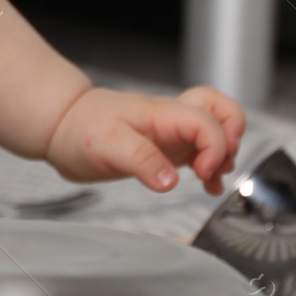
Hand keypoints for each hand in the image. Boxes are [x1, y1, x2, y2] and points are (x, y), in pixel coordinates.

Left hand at [44, 82, 244, 195]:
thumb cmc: (81, 129)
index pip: (207, 122)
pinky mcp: (167, 147)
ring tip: (213, 178)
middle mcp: (173, 119)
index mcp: (163, 114)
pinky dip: (212, 165)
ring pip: (217, 128)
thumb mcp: (106, 146)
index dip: (215, 147)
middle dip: (232, 137)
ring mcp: (172, 132)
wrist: (62, 127)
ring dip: (225, 152)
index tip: (202, 172)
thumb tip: (169, 181)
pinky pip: (202, 148)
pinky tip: (208, 185)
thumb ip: (140, 161)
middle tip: (218, 166)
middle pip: (222, 110)